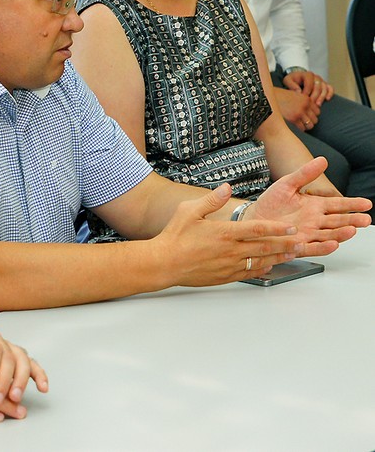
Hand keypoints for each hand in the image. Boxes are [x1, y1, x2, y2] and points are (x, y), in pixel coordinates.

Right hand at [153, 183, 302, 285]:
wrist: (164, 263)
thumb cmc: (174, 236)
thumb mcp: (189, 211)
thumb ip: (211, 200)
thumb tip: (226, 188)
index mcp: (224, 232)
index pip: (258, 229)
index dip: (277, 228)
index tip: (291, 227)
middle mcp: (231, 250)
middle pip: (265, 247)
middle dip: (285, 244)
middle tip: (301, 242)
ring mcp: (229, 265)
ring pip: (261, 262)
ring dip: (278, 257)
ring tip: (291, 254)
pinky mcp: (225, 276)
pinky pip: (249, 273)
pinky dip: (262, 269)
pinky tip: (268, 267)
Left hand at [249, 157, 371, 255]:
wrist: (253, 218)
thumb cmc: (270, 202)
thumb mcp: (286, 184)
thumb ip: (304, 174)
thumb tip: (322, 160)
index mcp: (314, 206)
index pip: (337, 204)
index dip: (352, 204)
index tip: (366, 204)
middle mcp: (314, 221)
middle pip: (337, 221)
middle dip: (352, 221)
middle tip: (365, 220)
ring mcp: (307, 233)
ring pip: (328, 235)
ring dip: (340, 234)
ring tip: (351, 231)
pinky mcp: (297, 245)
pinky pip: (312, 247)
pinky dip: (322, 247)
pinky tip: (332, 244)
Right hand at [274, 86, 320, 130]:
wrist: (266, 97)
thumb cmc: (278, 96)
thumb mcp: (293, 94)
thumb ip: (301, 101)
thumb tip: (306, 109)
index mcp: (306, 99)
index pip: (317, 111)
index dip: (312, 115)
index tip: (306, 117)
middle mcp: (305, 106)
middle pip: (315, 119)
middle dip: (309, 121)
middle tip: (303, 123)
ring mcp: (299, 113)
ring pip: (310, 125)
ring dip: (305, 126)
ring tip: (300, 126)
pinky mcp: (293, 119)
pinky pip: (302, 128)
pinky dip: (300, 129)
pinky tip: (295, 127)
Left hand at [281, 70, 333, 105]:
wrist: (297, 78)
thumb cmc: (292, 80)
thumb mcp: (288, 80)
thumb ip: (291, 85)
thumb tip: (299, 92)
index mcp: (307, 75)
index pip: (309, 83)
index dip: (307, 91)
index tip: (304, 98)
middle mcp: (316, 77)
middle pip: (318, 86)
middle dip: (315, 96)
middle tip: (311, 104)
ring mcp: (321, 80)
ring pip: (325, 88)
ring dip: (322, 97)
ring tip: (318, 105)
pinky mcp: (324, 84)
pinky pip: (330, 88)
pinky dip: (330, 93)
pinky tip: (327, 99)